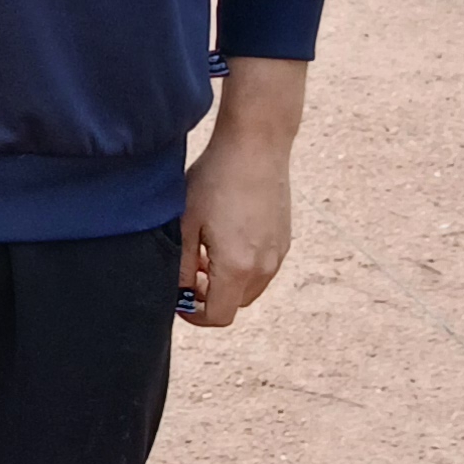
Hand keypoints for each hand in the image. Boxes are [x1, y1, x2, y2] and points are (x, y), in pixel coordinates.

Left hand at [180, 57, 304, 328]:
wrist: (256, 146)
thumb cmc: (214, 180)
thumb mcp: (185, 224)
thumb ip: (180, 265)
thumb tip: (179, 292)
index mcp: (237, 267)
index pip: (218, 316)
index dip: (194, 316)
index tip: (179, 300)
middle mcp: (264, 266)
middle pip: (235, 304)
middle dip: (209, 297)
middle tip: (189, 272)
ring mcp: (278, 253)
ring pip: (250, 288)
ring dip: (226, 282)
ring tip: (205, 252)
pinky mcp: (285, 239)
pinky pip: (262, 268)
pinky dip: (242, 267)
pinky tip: (225, 237)